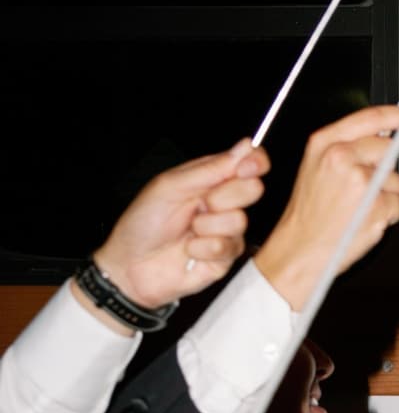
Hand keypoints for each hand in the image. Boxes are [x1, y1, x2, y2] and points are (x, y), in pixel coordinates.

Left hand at [86, 142, 268, 317]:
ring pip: (239, 220)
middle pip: (253, 188)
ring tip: (187, 232)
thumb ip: (210, 168)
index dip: (256, 162)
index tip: (244, 168)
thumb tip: (245, 147)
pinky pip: (228, 247)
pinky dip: (202, 248)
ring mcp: (227, 231)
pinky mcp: (225, 258)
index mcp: (211, 179)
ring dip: (206, 226)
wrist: (129, 265)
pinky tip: (188, 251)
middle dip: (224, 196)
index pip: (250, 162)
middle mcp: (223, 202)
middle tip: (200, 205)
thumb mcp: (170, 187)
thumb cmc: (143, 222)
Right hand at [255, 107, 398, 311]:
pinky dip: (389, 214)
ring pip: (396, 180)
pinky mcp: (376, 204)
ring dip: (386, 194)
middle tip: (363, 188)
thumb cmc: (307, 215)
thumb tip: (381, 135)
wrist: (299, 250)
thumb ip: (346, 148)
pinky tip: (365, 219)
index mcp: (324, 144)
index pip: (369, 118)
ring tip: (358, 207)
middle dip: (384, 168)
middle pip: (388, 149)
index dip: (393, 116)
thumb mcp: (314, 168)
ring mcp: (360, 181)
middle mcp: (341, 157)